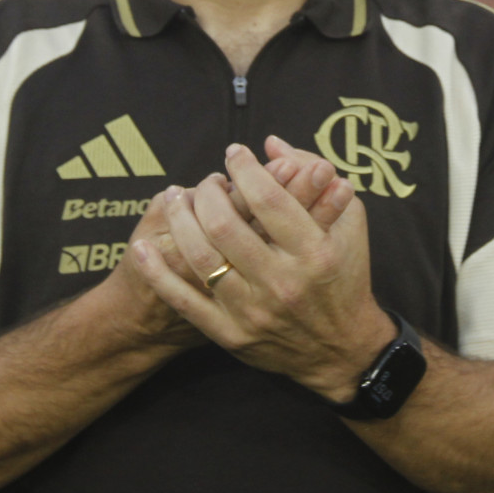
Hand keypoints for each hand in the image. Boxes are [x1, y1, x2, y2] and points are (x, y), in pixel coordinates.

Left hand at [129, 143, 388, 402]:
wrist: (341, 349)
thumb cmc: (345, 275)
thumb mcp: (350, 221)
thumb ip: (315, 177)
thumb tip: (272, 143)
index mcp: (315, 252)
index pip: (269, 199)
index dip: (246, 168)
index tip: (234, 153)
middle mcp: (283, 283)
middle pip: (225, 225)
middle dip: (207, 192)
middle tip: (206, 180)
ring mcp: (254, 312)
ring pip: (200, 259)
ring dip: (179, 221)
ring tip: (176, 198)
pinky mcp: (231, 335)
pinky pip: (184, 300)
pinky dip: (158, 272)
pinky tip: (143, 246)